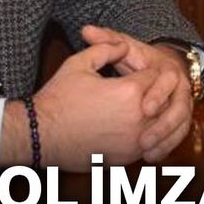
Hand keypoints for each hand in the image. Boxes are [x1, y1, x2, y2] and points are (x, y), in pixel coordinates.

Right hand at [4, 37, 160, 169]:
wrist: (40, 136)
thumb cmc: (58, 98)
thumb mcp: (79, 63)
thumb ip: (106, 47)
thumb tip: (123, 46)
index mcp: (130, 91)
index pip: (155, 75)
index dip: (146, 70)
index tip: (136, 71)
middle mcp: (138, 118)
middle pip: (163, 100)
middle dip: (154, 92)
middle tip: (140, 88)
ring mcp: (134, 141)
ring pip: (160, 123)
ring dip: (153, 114)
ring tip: (136, 107)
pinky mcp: (127, 157)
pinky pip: (149, 143)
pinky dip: (145, 134)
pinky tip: (129, 126)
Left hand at [81, 25, 192, 161]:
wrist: (159, 72)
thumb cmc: (138, 60)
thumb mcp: (124, 48)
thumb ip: (106, 40)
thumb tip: (85, 30)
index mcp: (167, 68)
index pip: (167, 81)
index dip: (156, 94)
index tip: (142, 107)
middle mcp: (180, 88)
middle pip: (179, 108)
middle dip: (163, 125)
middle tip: (143, 139)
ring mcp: (183, 105)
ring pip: (181, 125)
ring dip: (166, 141)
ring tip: (145, 154)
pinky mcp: (180, 120)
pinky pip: (179, 136)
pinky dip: (167, 148)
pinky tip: (150, 158)